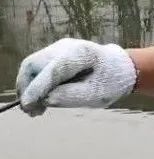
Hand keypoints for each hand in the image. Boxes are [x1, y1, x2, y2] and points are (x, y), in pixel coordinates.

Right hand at [16, 38, 137, 115]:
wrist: (122, 68)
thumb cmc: (111, 82)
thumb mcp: (96, 95)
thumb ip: (71, 96)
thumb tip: (44, 99)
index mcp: (82, 54)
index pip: (53, 70)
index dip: (37, 88)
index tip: (27, 105)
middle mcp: (66, 46)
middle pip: (34, 65)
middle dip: (27, 89)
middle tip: (32, 112)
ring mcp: (58, 48)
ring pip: (31, 66)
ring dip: (28, 88)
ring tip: (36, 110)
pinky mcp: (55, 54)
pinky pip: (36, 68)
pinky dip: (34, 84)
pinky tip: (39, 101)